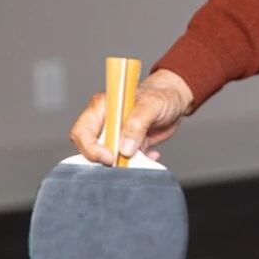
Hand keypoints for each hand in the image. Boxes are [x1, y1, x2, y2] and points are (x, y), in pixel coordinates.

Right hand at [68, 68, 194, 164]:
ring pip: (109, 159)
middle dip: (107, 159)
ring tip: (144, 155)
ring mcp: (116, 135)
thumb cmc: (161, 95)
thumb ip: (137, 123)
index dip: (91, 147)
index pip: (82, 131)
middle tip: (126, 161)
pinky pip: (126, 162)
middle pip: (91, 148)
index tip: (109, 157)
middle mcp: (106, 122)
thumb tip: (125, 147)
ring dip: (126, 163)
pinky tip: (151, 154)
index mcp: (102, 107)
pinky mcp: (128, 146)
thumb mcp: (152, 105)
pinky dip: (138, 163)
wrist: (176, 100)